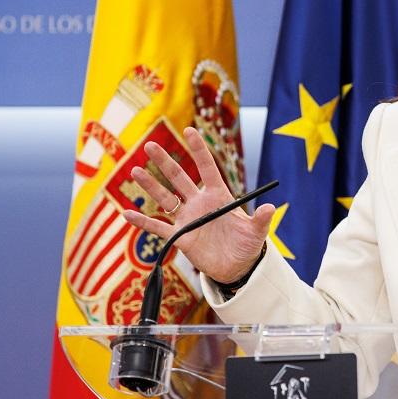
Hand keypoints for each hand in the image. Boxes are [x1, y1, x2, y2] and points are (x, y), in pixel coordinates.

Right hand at [122, 126, 273, 282]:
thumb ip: (261, 219)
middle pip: (179, 179)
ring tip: (135, 171)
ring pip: (165, 198)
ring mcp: (188, 219)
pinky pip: (158, 228)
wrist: (237, 267)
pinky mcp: (180, 237)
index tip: (189, 130)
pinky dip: (143, 222)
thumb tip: (270, 207)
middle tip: (149, 145)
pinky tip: (127, 213)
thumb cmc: (247, 245)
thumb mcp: (256, 232)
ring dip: (151, 186)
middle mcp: (199, 203)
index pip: (207, 168)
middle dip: (165, 162)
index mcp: (218, 196)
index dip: (198, 150)